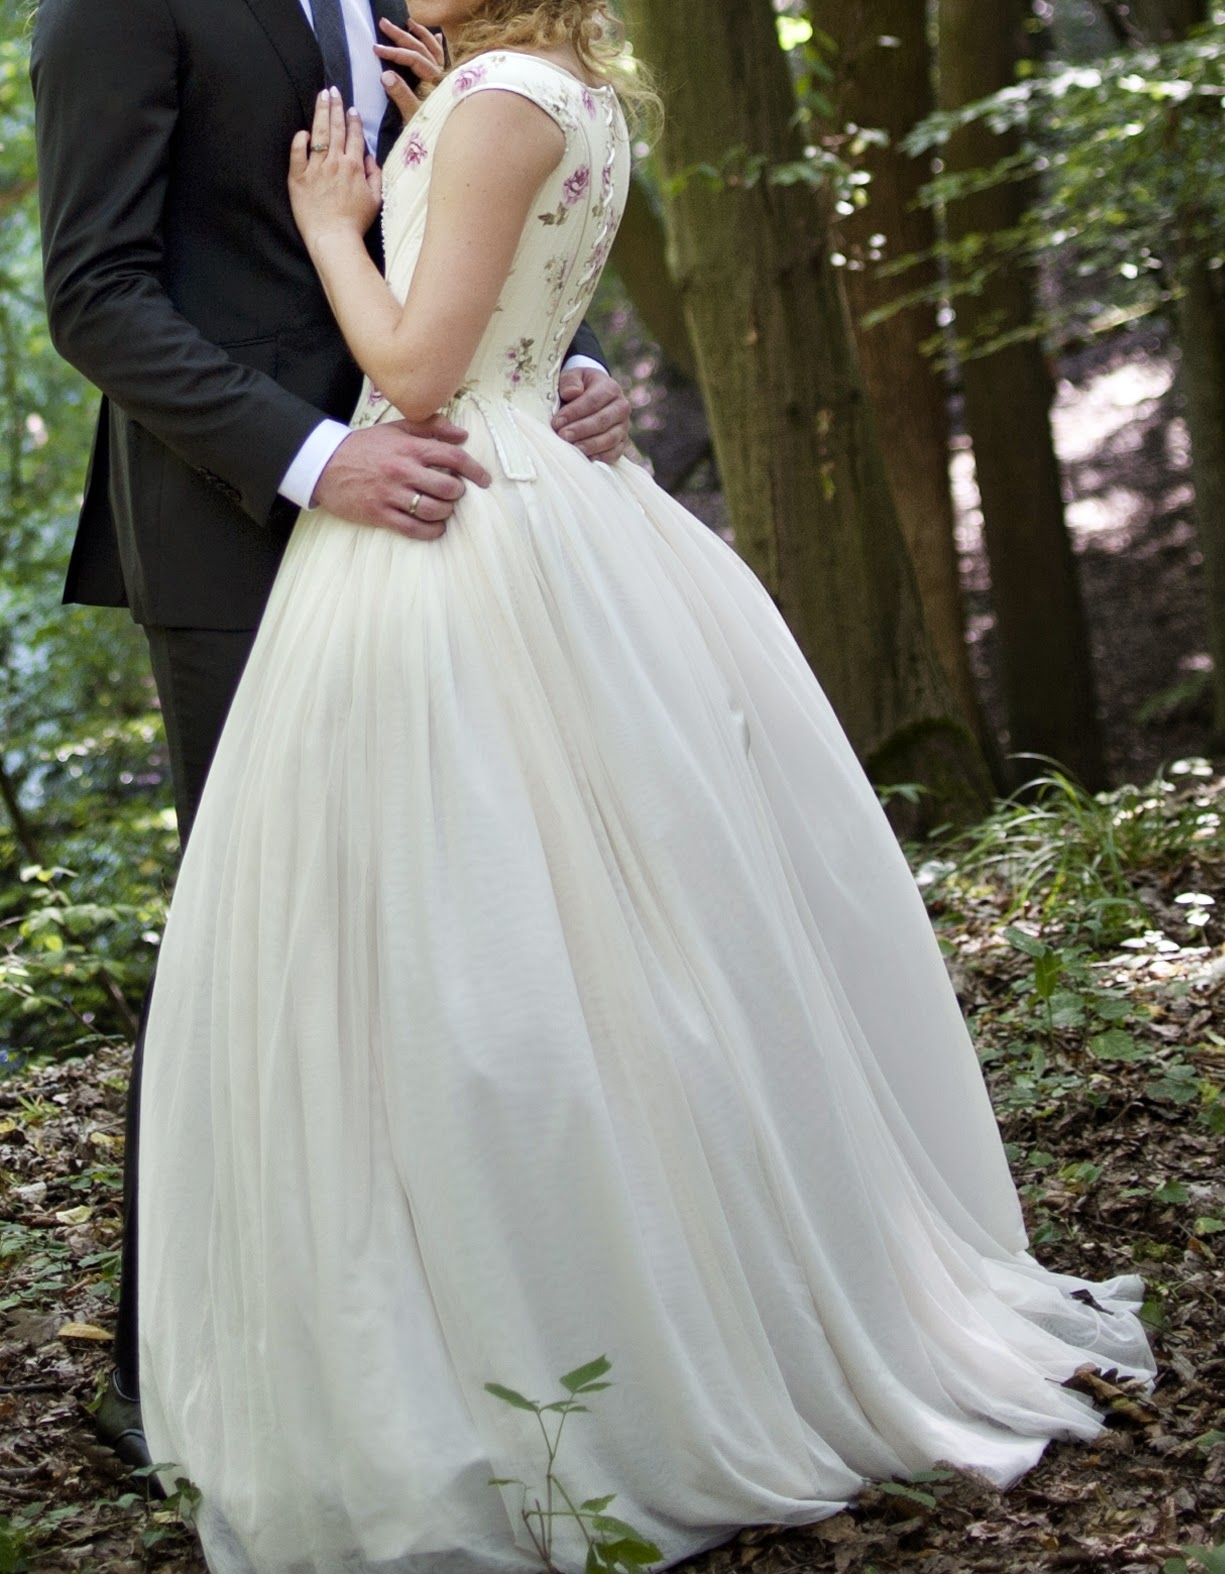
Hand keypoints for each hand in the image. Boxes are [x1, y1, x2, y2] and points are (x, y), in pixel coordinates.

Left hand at [289, 89, 381, 245]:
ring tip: (321, 96)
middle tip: (333, 90)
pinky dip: (299, 140)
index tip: (351, 108)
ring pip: (318, 134)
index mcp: (354, 167)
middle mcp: (335, 162)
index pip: (355, 137)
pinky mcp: (298, 178)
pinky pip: (297, 153)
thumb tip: (371, 158)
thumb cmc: (356, 222)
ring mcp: (315, 168)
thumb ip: (375, 175)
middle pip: (336, 129)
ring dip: (320, 113)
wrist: (334, 238)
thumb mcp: (375, 200)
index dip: (353, 121)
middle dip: (335, 107)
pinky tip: (302, 131)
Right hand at [312, 418, 491, 539]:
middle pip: (448, 487)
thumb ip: (430, 427)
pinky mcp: (380, 514)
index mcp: (409, 447)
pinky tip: (435, 527)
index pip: (453, 457)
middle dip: (458, 493)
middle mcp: (403, 470)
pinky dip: (432, 531)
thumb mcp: (395, 429)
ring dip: (446, 512)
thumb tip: (461, 435)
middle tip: (454, 493)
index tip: (484, 480)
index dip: (474, 470)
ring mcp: (391, 494)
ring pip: (434, 510)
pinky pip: (416, 529)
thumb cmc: (365, 447)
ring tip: (443, 509)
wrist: (325, 465)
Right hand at [376, 17, 445, 124]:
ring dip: (421, 34)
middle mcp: (444, 75)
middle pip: (422, 48)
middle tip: (384, 24)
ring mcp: (449, 78)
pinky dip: (439, 46)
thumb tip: (385, 75)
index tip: (376, 49)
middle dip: (401, 35)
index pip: (413, 59)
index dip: (394, 52)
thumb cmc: (435, 132)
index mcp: (436, 81)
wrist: (457, 143)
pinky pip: (445, 59)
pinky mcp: (451, 83)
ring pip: (434, 49)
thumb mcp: (415, 117)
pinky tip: (437, 37)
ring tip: (409, 23)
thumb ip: (402, 96)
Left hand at [552, 369, 631, 462]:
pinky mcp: (622, 442)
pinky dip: (600, 457)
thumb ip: (570, 381)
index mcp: (610, 388)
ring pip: (610, 439)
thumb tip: (572, 393)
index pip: (593, 401)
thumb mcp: (573, 377)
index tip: (556, 422)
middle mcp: (621, 407)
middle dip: (581, 430)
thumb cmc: (579, 388)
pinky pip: (614, 453)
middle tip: (563, 436)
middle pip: (602, 421)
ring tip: (572, 448)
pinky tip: (584, 458)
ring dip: (590, 445)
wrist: (592, 397)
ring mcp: (623, 426)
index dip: (574, 412)